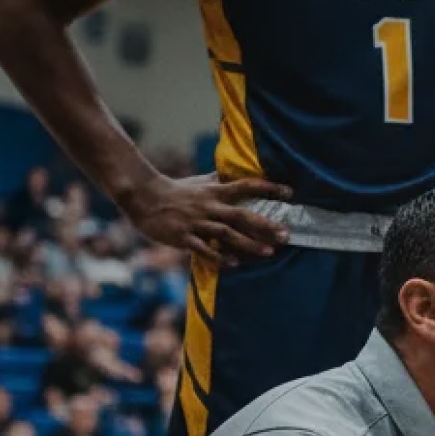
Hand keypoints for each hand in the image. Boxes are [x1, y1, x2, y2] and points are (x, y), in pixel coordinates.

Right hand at [117, 170, 289, 262]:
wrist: (144, 197)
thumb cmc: (176, 190)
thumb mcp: (200, 181)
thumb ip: (219, 179)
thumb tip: (236, 171)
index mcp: (215, 191)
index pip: (246, 186)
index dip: (268, 188)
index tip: (290, 193)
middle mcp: (209, 206)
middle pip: (241, 215)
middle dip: (265, 225)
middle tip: (286, 234)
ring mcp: (196, 222)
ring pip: (226, 234)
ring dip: (249, 244)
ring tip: (269, 252)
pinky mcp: (183, 237)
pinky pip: (204, 249)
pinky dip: (219, 257)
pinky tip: (234, 264)